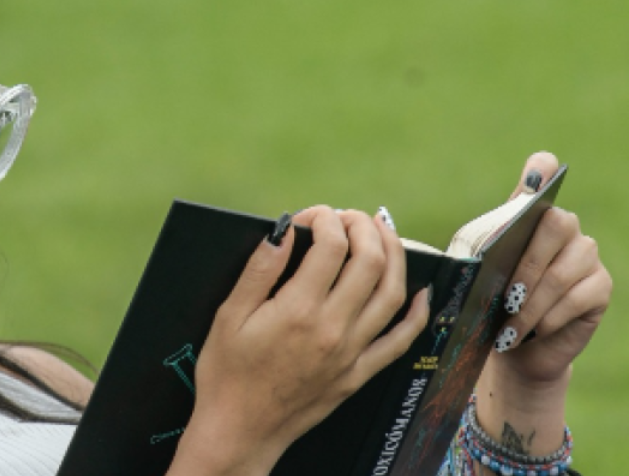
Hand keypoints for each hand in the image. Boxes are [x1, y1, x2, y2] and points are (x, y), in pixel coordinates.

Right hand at [168, 207, 430, 475]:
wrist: (240, 430)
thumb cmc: (226, 373)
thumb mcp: (229, 316)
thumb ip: (259, 269)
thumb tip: (283, 229)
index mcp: (298, 310)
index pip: (331, 246)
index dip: (325, 219)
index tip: (311, 216)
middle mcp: (333, 328)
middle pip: (369, 261)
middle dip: (362, 227)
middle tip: (348, 217)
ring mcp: (351, 352)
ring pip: (392, 293)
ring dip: (393, 255)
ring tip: (383, 233)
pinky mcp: (358, 373)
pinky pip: (400, 340)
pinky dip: (416, 312)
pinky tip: (419, 291)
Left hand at [489, 152, 611, 384]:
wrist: (515, 346)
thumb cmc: (491, 303)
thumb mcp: (478, 275)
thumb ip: (480, 253)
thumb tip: (475, 250)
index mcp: (529, 216)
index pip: (542, 177)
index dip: (543, 170)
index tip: (542, 165)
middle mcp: (565, 227)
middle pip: (557, 225)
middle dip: (528, 265)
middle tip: (506, 297)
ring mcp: (587, 255)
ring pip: (562, 272)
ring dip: (532, 304)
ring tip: (510, 327)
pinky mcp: (600, 286)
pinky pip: (577, 298)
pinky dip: (549, 317)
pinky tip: (534, 330)